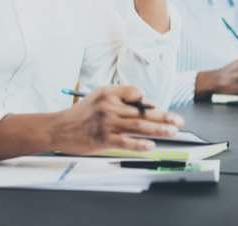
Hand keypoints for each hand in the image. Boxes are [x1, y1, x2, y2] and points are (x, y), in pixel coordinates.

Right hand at [50, 86, 183, 154]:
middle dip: (164, 116)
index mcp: (108, 94)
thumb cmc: (80, 114)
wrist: (58, 128)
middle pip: (142, 111)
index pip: (136, 92)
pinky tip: (151, 146)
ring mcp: (107, 124)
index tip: (157, 108)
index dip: (148, 101)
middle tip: (178, 120)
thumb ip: (119, 96)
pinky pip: (126, 142)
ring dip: (159, 129)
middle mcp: (109, 107)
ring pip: (139, 126)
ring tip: (173, 131)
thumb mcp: (98, 96)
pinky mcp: (104, 140)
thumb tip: (144, 101)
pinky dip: (140, 145)